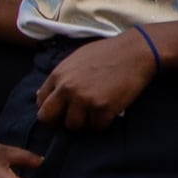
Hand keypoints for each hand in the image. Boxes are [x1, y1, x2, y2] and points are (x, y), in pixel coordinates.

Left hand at [35, 31, 157, 130]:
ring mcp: (85, 99)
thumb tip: (43, 95)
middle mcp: (67, 89)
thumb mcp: (76, 59)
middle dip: (59, 122)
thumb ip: (60, 77)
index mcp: (58, 75)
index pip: (41, 103)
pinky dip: (104, 123)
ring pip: (74, 126)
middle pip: (48, 118)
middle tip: (74, 119)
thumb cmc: (108, 52)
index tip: (62, 111)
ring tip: (96, 113)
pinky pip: (97, 127)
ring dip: (85, 122)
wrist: (136, 50)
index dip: (51, 109)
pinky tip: (110, 112)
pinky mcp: (104, 108)